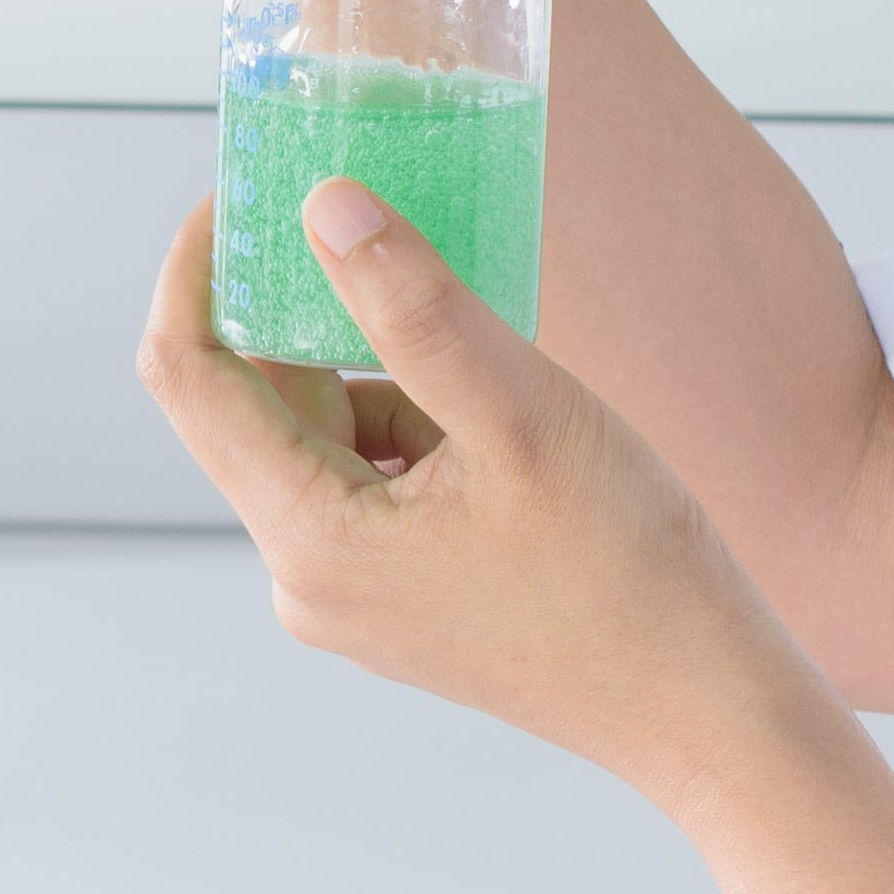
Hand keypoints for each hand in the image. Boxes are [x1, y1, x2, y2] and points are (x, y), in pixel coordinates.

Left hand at [136, 189, 860, 830]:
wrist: (704, 706)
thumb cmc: (628, 570)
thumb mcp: (521, 412)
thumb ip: (413, 307)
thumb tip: (324, 206)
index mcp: (309, 537)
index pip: (188, 375)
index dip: (197, 268)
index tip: (241, 187)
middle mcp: (305, 577)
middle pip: (250, 405)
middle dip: (299, 305)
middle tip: (370, 217)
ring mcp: (349, 594)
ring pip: (321, 435)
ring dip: (376, 368)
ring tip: (487, 353)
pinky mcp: (395, 597)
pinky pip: (369, 478)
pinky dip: (413, 422)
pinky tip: (503, 419)